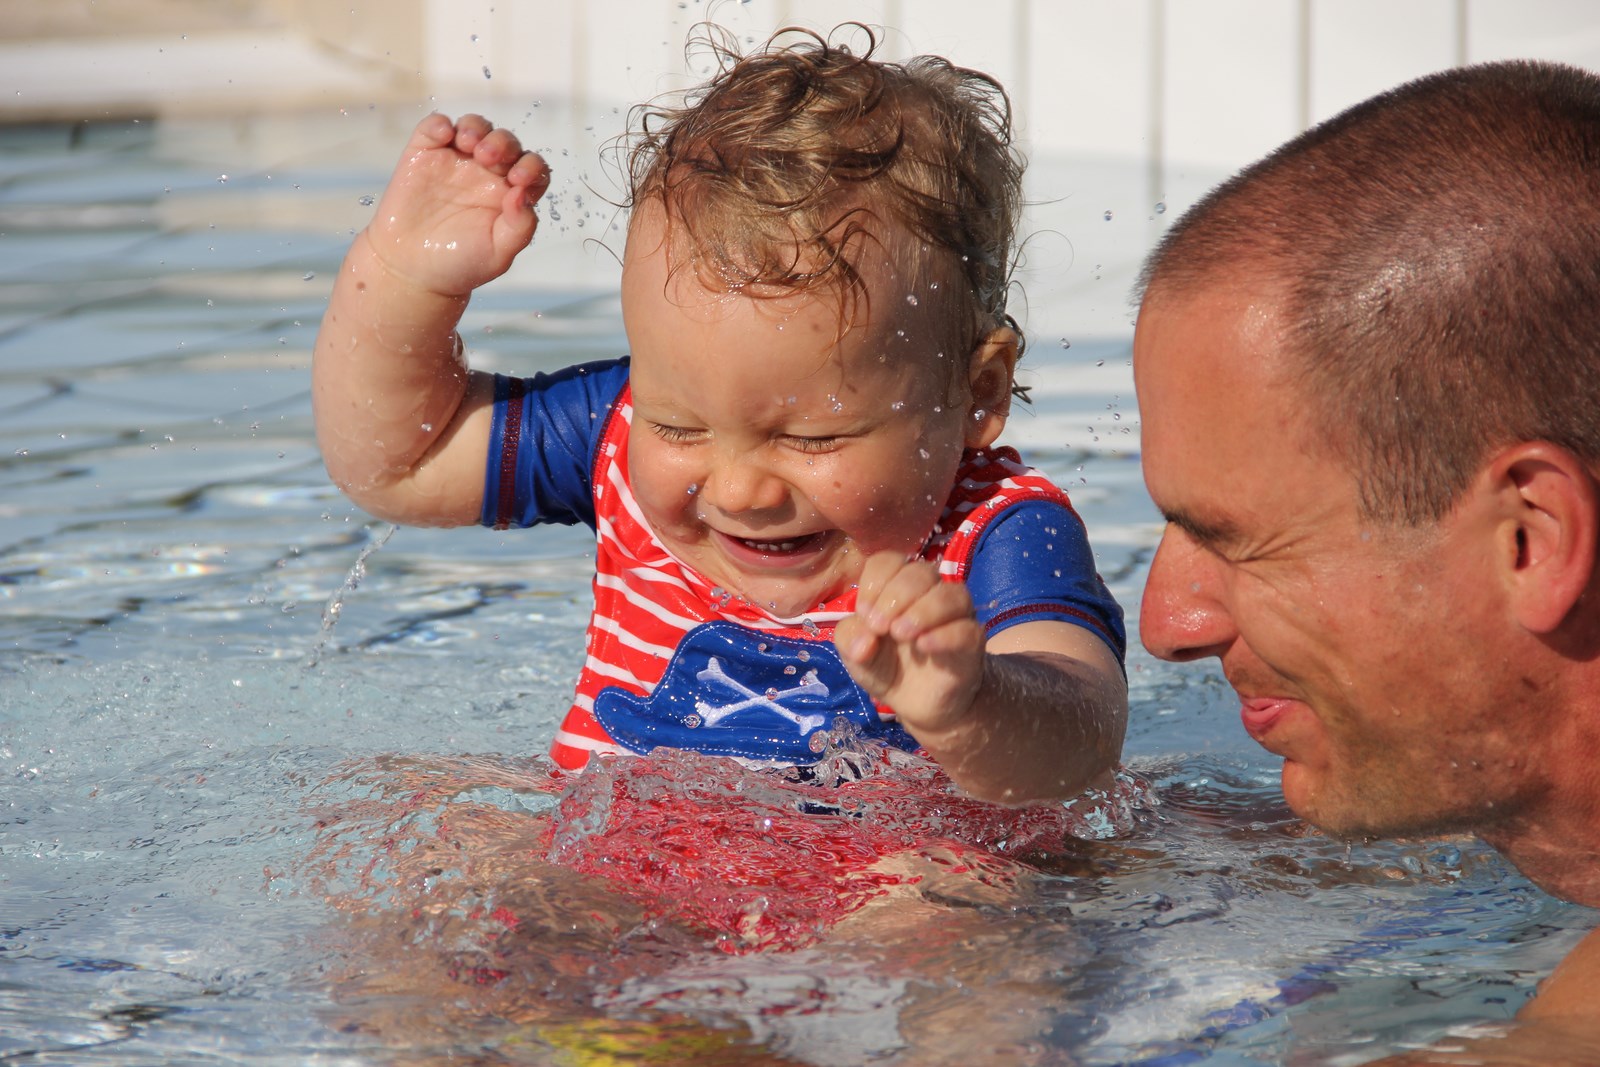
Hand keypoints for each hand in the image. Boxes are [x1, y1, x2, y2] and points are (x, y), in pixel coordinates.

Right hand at [363, 113, 551, 297]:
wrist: (412, 269)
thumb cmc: (460, 264)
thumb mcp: (499, 254)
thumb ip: (520, 227)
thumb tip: (524, 195)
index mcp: (511, 194)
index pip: (532, 169)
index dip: (531, 167)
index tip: (518, 180)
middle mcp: (487, 173)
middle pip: (505, 142)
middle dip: (502, 143)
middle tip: (488, 158)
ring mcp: (456, 160)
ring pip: (474, 127)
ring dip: (476, 128)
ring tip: (469, 144)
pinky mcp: (424, 154)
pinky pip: (435, 127)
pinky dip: (439, 124)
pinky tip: (443, 135)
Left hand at [835, 551, 985, 736]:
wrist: (915, 704)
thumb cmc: (885, 667)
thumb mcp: (856, 655)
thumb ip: (850, 639)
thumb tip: (864, 640)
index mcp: (898, 588)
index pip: (890, 561)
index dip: (875, 582)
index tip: (864, 613)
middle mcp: (930, 593)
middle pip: (921, 572)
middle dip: (895, 596)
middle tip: (880, 627)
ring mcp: (955, 616)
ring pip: (951, 594)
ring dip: (922, 611)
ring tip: (901, 634)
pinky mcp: (971, 642)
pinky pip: (966, 629)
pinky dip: (944, 634)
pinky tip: (924, 645)